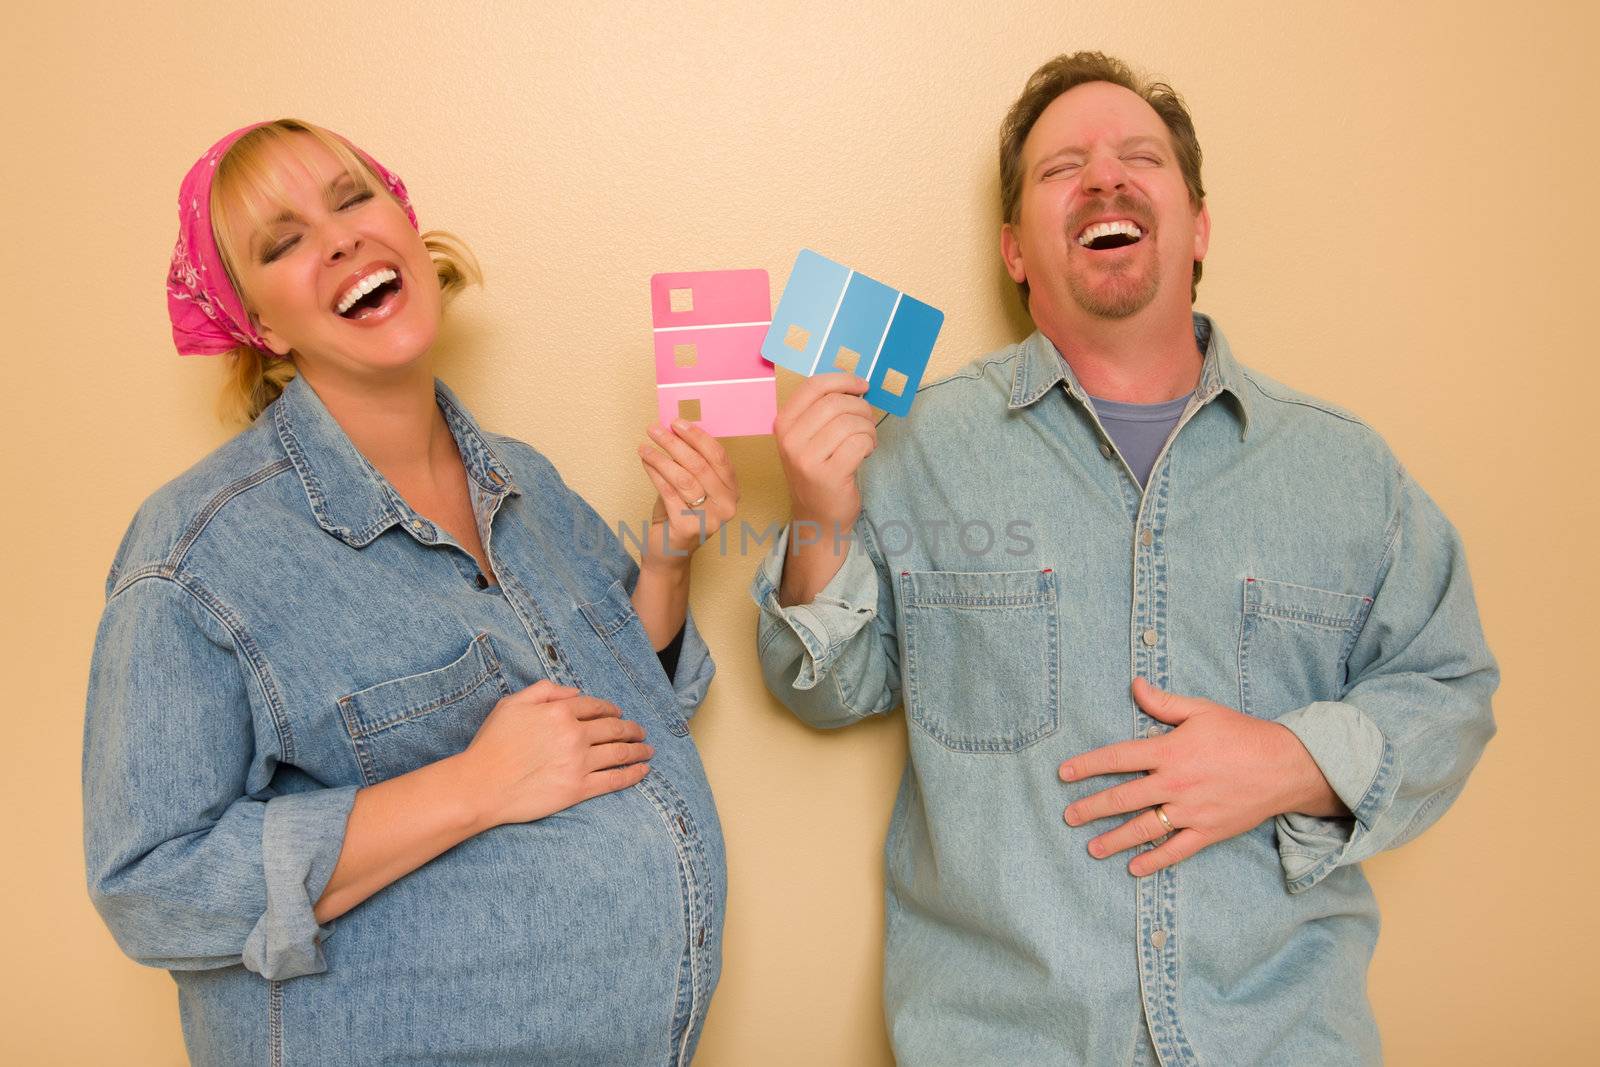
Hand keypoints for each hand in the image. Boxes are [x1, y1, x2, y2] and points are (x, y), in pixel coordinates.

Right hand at [457, 680, 652, 829]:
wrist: (481, 785)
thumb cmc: (492, 744)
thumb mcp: (511, 704)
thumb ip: (544, 691)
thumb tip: (574, 691)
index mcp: (560, 712)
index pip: (595, 706)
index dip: (611, 710)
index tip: (619, 714)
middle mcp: (574, 735)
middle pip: (614, 729)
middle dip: (632, 729)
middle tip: (642, 732)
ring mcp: (579, 763)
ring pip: (619, 753)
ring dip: (638, 750)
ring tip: (648, 750)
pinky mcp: (578, 789)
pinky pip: (614, 780)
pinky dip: (632, 774)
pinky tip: (642, 771)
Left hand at [637, 418, 739, 570]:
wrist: (669, 553)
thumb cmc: (679, 515)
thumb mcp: (690, 486)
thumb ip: (690, 463)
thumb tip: (676, 429)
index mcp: (732, 492)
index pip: (718, 456)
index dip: (697, 437)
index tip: (676, 423)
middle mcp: (727, 506)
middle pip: (700, 464)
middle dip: (674, 443)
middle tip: (655, 429)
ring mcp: (710, 519)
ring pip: (684, 478)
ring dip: (661, 458)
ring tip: (645, 447)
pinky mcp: (689, 528)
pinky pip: (669, 492)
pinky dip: (655, 474)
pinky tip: (645, 462)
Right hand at [773, 372, 877, 533]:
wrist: (817, 518)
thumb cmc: (819, 471)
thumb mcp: (808, 438)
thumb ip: (823, 410)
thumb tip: (855, 384)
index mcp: (783, 423)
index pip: (814, 386)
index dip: (844, 379)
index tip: (863, 385)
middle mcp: (790, 440)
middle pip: (836, 402)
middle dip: (862, 408)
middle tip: (867, 422)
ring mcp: (807, 459)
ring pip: (851, 422)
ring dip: (868, 428)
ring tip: (866, 440)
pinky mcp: (828, 476)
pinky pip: (859, 443)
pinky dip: (870, 444)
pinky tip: (865, 453)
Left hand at [1059, 677, 1345, 876]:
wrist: (1286, 766)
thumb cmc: (1241, 734)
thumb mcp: (1201, 710)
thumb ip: (1163, 703)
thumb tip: (1134, 685)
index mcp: (1169, 751)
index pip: (1118, 758)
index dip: (1088, 765)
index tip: (1064, 774)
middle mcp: (1175, 783)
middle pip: (1123, 797)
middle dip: (1092, 808)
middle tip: (1068, 817)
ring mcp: (1191, 811)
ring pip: (1144, 828)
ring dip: (1114, 839)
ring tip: (1091, 848)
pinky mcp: (1208, 832)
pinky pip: (1176, 850)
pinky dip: (1154, 860)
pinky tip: (1133, 868)